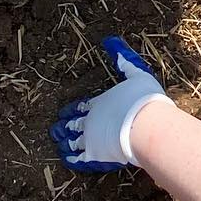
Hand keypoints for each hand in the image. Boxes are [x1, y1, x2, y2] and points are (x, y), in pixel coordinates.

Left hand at [50, 36, 166, 171]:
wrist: (144, 125)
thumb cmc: (142, 99)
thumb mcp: (136, 72)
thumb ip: (123, 59)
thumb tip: (111, 40)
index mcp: (98, 102)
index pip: (81, 107)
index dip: (73, 110)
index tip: (64, 112)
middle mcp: (89, 120)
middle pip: (73, 124)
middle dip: (65, 126)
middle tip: (56, 128)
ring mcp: (90, 139)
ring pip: (72, 142)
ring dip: (65, 143)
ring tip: (58, 144)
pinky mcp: (94, 155)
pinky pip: (80, 159)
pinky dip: (72, 159)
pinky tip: (67, 160)